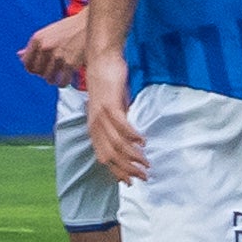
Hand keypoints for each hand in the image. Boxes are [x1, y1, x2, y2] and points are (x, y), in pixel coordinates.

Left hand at [18, 12, 86, 84]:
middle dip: (45, 74)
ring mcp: (57, 56)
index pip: (27, 63)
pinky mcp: (70, 63)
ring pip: (49, 79)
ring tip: (61, 74)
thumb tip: (19, 55)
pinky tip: (68, 77)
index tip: (40, 69)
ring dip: (55, 79)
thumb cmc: (69, 27)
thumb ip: (34, 45)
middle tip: (53, 71)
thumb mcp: (48, 32)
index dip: (33, 69)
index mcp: (37, 39)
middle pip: (38, 72)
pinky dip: (64, 82)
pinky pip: (62, 82)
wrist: (90, 23)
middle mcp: (45, 47)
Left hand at [84, 56, 145, 184]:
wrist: (101, 59)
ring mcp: (101, 115)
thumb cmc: (108, 84)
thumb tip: (129, 139)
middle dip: (127, 170)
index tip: (130, 182)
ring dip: (133, 156)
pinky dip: (132, 136)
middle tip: (144, 177)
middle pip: (111, 155)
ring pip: (116, 144)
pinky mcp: (110, 104)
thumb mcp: (112, 108)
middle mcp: (95, 125)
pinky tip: (143, 141)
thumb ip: (118, 124)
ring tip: (146, 163)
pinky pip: (122, 125)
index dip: (117, 172)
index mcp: (94, 128)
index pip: (104, 157)